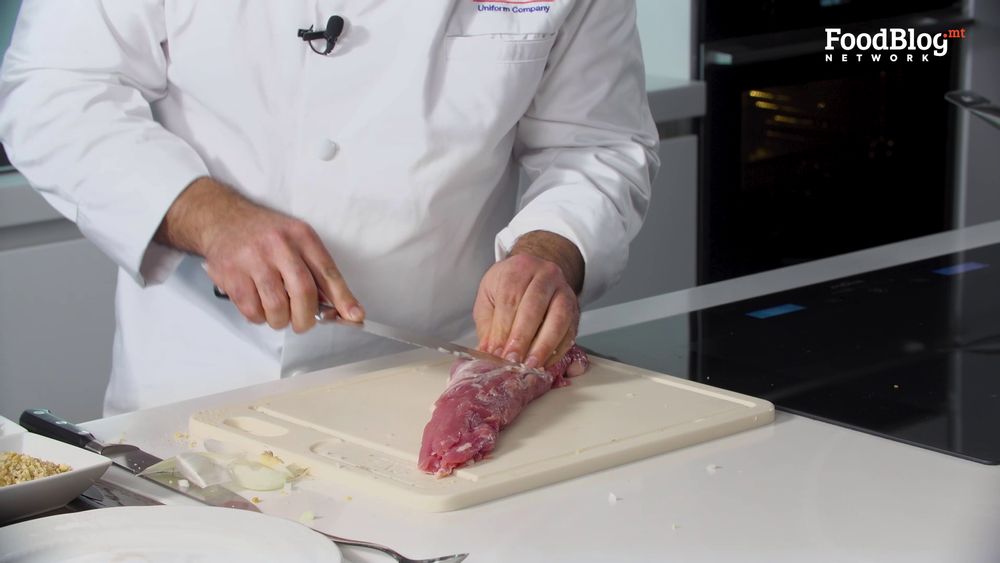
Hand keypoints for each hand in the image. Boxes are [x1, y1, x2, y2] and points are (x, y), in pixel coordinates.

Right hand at [155, 177, 362, 331]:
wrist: (223, 218)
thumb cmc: (265, 235)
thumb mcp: (296, 240)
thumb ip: (316, 271)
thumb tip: (340, 307)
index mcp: (301, 236)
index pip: (328, 272)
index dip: (343, 298)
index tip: (355, 316)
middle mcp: (279, 245)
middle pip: (303, 292)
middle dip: (307, 318)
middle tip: (303, 322)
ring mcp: (253, 259)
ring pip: (276, 307)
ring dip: (280, 320)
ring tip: (278, 313)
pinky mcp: (231, 274)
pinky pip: (252, 310)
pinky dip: (259, 317)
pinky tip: (259, 305)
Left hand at [473, 230, 584, 368]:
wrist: (535, 271)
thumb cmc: (507, 285)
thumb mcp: (489, 297)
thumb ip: (488, 325)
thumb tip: (488, 353)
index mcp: (519, 268)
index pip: (510, 299)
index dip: (503, 329)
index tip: (496, 352)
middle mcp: (545, 275)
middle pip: (534, 307)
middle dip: (523, 338)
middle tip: (513, 360)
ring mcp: (564, 290)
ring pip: (558, 318)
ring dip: (544, 346)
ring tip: (531, 365)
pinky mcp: (575, 308)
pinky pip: (570, 331)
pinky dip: (558, 351)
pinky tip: (544, 363)